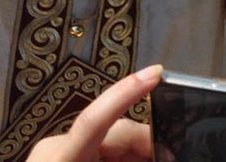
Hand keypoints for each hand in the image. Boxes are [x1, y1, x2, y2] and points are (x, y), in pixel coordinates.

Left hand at [27, 65, 160, 161]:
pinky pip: (100, 146)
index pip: (95, 119)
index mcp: (60, 160)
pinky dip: (120, 156)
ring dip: (136, 152)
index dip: (127, 93)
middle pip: (117, 130)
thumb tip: (160, 151)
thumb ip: (132, 161)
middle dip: (147, 142)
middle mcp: (55, 148)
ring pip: (113, 138)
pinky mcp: (59, 154)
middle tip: (170, 154)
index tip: (155, 73)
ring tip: (153, 158)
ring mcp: (55, 150)